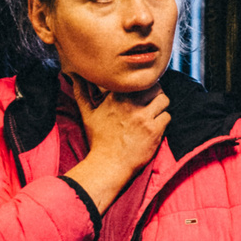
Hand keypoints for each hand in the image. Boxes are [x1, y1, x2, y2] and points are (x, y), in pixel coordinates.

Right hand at [63, 76, 168, 211]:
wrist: (108, 164)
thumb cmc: (98, 139)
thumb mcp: (88, 114)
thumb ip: (82, 92)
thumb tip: (73, 76)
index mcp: (116, 97)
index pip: (137, 81)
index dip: (142, 85)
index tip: (141, 92)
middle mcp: (130, 104)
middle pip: (155, 87)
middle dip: (155, 93)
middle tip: (152, 102)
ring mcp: (143, 117)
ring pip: (164, 99)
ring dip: (161, 106)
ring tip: (156, 113)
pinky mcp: (153, 130)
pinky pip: (167, 116)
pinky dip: (164, 120)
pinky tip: (156, 126)